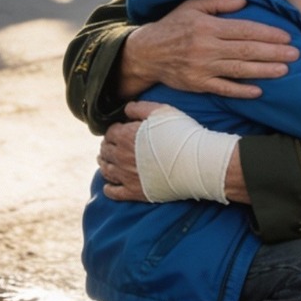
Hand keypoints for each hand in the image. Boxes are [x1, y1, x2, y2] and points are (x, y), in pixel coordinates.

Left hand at [99, 106, 250, 203]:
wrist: (195, 161)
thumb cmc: (181, 133)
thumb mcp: (161, 110)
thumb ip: (140, 107)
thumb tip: (126, 109)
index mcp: (125, 135)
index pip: (110, 133)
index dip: (115, 131)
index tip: (121, 131)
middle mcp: (121, 156)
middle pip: (106, 151)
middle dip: (108, 147)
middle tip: (112, 147)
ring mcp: (127, 176)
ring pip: (106, 171)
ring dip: (105, 165)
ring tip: (107, 163)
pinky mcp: (135, 192)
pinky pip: (113, 193)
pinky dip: (109, 189)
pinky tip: (109, 187)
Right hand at [120, 0, 298, 100]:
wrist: (147, 53)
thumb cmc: (173, 26)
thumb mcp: (192, 6)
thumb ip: (218, 2)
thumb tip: (244, 1)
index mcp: (208, 26)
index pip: (244, 30)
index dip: (267, 34)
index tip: (286, 36)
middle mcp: (207, 47)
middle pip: (246, 50)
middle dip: (273, 52)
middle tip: (295, 54)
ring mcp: (203, 68)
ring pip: (239, 70)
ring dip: (264, 71)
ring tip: (284, 70)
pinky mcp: (198, 84)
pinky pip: (224, 89)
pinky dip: (241, 91)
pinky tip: (259, 90)